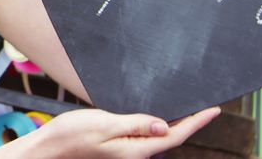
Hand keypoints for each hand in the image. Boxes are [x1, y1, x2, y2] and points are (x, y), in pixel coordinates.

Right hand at [22, 107, 220, 157]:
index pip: (174, 136)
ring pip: (157, 138)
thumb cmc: (70, 136)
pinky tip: (156, 117)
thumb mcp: (103, 123)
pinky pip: (144, 137)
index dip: (196, 122)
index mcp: (135, 149)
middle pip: (169, 138)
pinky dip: (156, 126)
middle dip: (189, 123)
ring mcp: (126, 152)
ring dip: (173, 124)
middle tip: (206, 106)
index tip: (214, 110)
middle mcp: (134, 154)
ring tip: (188, 110)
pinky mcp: (118, 148)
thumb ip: (135, 124)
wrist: (47, 150)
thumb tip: (164, 125)